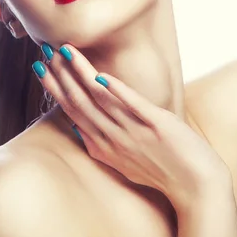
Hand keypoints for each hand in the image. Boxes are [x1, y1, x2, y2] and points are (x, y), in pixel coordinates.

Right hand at [32, 43, 229, 211]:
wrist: (196, 187)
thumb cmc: (160, 170)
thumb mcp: (121, 161)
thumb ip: (101, 143)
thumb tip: (80, 129)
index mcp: (102, 146)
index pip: (71, 110)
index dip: (54, 87)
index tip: (40, 66)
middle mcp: (113, 138)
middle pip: (80, 101)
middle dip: (61, 74)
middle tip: (46, 49)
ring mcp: (133, 131)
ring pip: (100, 98)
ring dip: (81, 72)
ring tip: (66, 50)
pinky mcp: (157, 125)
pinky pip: (133, 105)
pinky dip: (117, 90)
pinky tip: (103, 75)